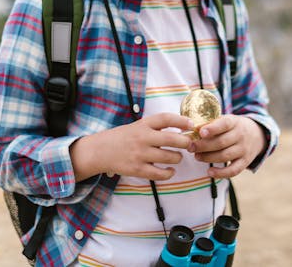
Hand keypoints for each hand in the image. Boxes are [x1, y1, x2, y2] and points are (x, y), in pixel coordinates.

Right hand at [71, 113, 193, 180]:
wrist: (100, 151)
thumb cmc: (123, 138)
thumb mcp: (137, 126)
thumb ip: (155, 127)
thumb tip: (181, 128)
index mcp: (143, 124)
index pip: (166, 118)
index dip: (181, 121)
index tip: (191, 124)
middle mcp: (143, 137)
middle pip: (172, 139)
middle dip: (185, 142)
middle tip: (188, 144)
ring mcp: (140, 154)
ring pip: (169, 157)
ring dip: (178, 158)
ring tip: (177, 157)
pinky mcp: (137, 169)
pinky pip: (159, 173)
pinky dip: (169, 173)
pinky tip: (170, 171)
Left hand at [189, 115, 266, 178]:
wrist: (257, 135)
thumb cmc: (233, 127)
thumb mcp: (226, 119)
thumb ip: (211, 123)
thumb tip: (188, 127)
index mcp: (234, 122)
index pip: (224, 124)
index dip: (212, 128)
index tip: (201, 132)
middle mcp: (240, 135)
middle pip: (221, 142)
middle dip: (203, 146)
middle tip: (190, 147)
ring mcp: (244, 149)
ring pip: (225, 156)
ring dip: (208, 158)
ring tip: (197, 157)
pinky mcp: (245, 162)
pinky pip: (234, 170)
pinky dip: (221, 173)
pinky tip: (210, 172)